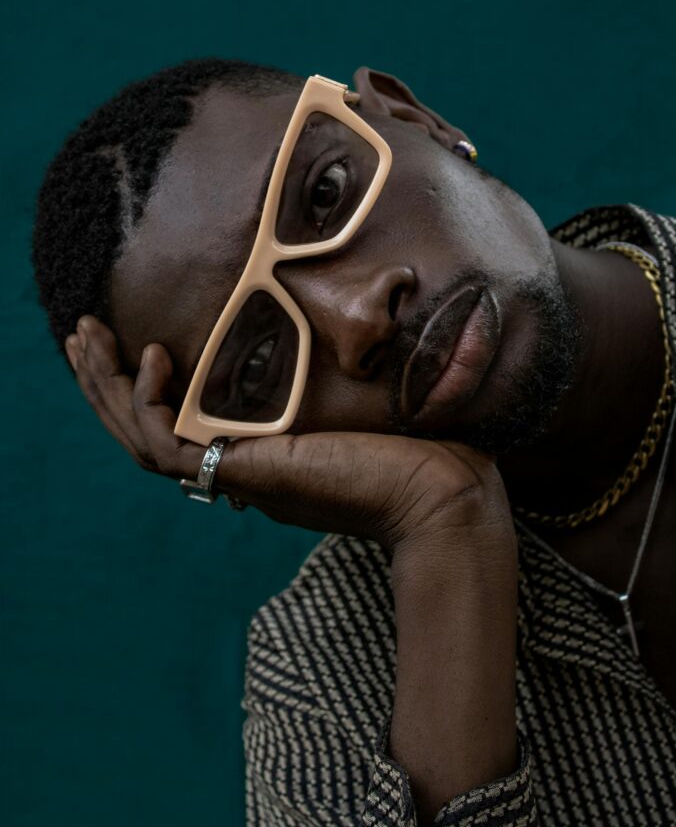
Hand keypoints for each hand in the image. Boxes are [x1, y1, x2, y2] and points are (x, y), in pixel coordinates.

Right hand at [65, 316, 512, 550]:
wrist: (441, 493)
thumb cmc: (418, 449)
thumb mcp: (362, 399)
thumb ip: (333, 381)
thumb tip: (340, 333)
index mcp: (261, 454)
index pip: (181, 425)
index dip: (147, 387)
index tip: (138, 340)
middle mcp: (239, 467)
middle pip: (146, 430)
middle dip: (107, 381)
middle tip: (84, 334)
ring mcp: (236, 473)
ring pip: (140, 438)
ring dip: (105, 388)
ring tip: (88, 340)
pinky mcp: (241, 473)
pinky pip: (163, 444)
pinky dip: (146, 403)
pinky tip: (152, 358)